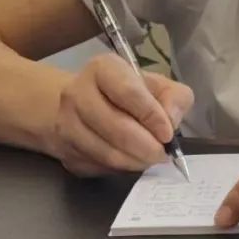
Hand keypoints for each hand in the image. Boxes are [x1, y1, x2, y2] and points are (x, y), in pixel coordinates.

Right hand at [51, 54, 193, 175]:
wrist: (85, 105)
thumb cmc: (128, 93)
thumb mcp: (157, 85)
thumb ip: (174, 97)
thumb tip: (171, 120)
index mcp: (103, 69)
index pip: (128, 92)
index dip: (151, 116)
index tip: (167, 134)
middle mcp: (77, 93)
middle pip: (116, 127)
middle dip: (146, 146)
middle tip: (162, 154)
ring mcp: (66, 123)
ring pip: (106, 153)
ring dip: (135, 161)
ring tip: (149, 158)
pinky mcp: (64, 150)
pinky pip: (98, 166)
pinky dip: (120, 169)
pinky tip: (130, 160)